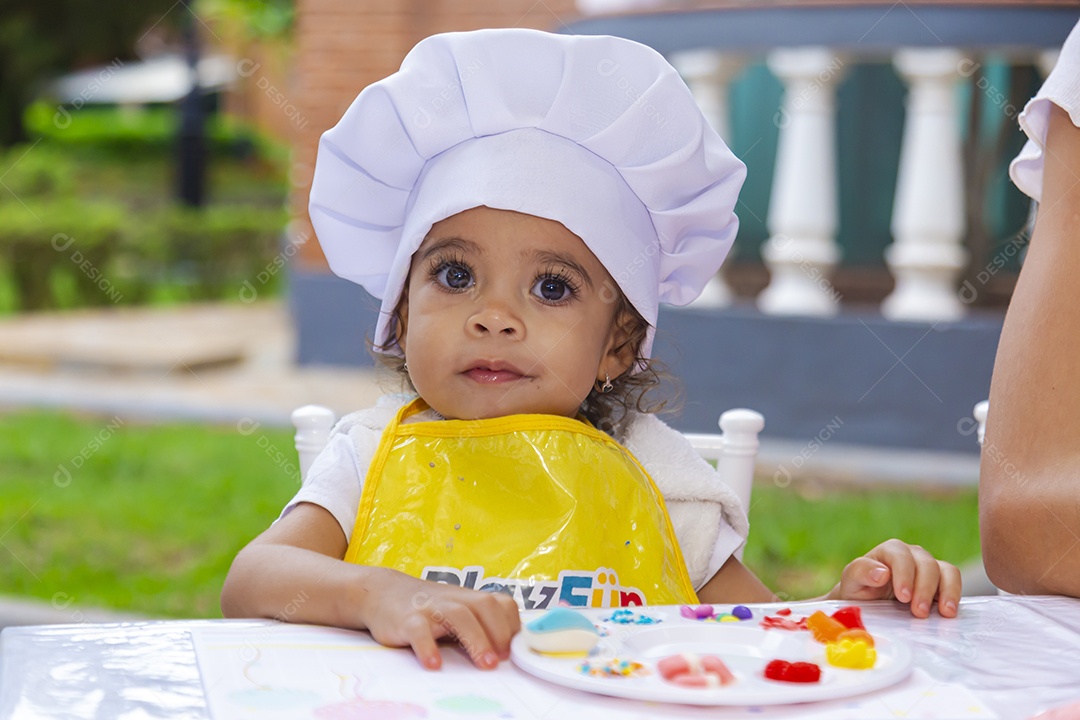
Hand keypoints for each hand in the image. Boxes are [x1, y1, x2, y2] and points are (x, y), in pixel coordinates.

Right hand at [357, 568, 520, 670]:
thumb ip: (477, 625)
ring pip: (458, 615)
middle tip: (504, 660)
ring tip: (485, 664)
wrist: (383, 592)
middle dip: (499, 632)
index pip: (501, 603)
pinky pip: (419, 631)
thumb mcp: (456, 610)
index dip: (512, 624)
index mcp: (469, 598)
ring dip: (476, 639)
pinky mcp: (407, 619)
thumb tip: (505, 653)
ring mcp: (431, 607)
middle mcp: (453, 599)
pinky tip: (434, 664)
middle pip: (485, 606)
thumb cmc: (427, 608)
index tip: (514, 649)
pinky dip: (428, 647)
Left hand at [828, 538, 961, 618]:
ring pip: (945, 570)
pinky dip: (954, 595)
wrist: (868, 604)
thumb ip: (861, 572)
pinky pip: (954, 581)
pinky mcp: (941, 582)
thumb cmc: (859, 590)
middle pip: (926, 563)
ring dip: (946, 591)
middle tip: (919, 612)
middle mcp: (912, 555)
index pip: (901, 555)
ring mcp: (929, 567)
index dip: (904, 575)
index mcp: (890, 551)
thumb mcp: (851, 581)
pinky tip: (949, 612)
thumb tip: (882, 572)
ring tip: (943, 613)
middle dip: (924, 588)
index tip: (904, 597)